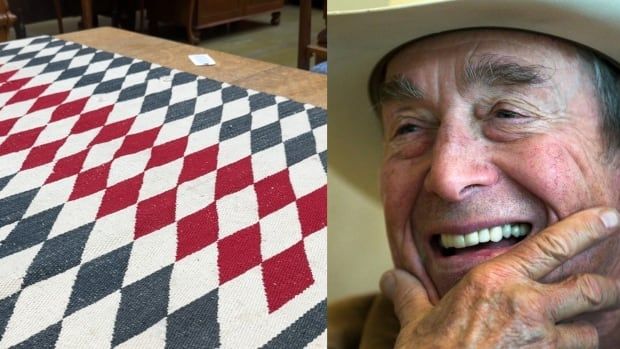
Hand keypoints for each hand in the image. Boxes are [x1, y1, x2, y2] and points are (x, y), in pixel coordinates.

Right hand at [380, 207, 619, 347]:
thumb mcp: (416, 320)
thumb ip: (409, 294)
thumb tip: (391, 278)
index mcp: (495, 282)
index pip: (552, 245)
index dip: (586, 228)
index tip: (610, 217)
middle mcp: (526, 307)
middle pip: (591, 289)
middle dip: (609, 288)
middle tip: (612, 288)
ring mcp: (540, 343)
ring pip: (591, 332)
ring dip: (588, 331)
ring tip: (581, 331)